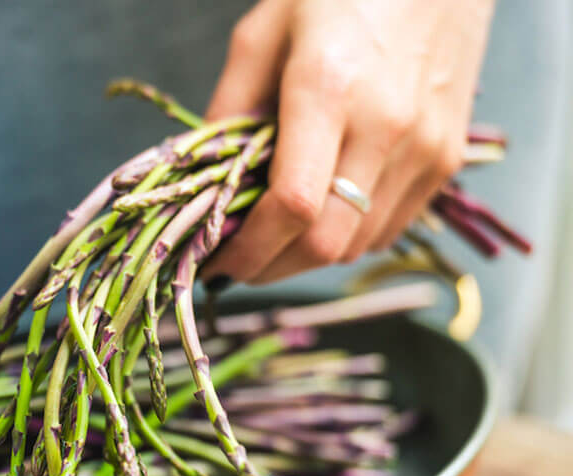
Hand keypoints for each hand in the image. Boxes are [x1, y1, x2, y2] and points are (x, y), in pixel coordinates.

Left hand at [201, 0, 493, 283]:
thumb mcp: (263, 31)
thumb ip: (229, 106)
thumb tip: (203, 176)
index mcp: (328, 89)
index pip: (292, 204)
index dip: (249, 249)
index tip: (215, 260)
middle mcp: (385, 126)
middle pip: (325, 243)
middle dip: (270, 268)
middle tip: (237, 264)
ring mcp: (425, 148)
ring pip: (357, 246)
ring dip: (305, 259)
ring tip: (272, 242)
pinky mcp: (448, 160)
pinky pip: (388, 229)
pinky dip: (347, 239)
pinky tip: (321, 217)